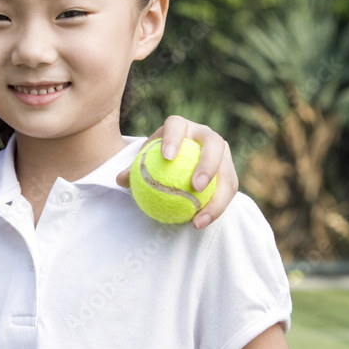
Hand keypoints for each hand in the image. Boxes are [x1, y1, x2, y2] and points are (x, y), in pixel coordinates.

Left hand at [117, 115, 237, 229]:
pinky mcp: (229, 172)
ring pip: (227, 172)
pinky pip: (227, 191)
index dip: (174, 138)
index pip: (177, 126)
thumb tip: (120, 180)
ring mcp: (222, 153)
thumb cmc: (155, 160)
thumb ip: (133, 170)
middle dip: (208, 165)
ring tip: (199, 217)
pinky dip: (216, 208)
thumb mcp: (143, 163)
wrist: (177, 162)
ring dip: (217, 197)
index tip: (167, 157)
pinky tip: (200, 222)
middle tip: (195, 186)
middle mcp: (206, 135)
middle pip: (214, 145)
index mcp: (182, 126)